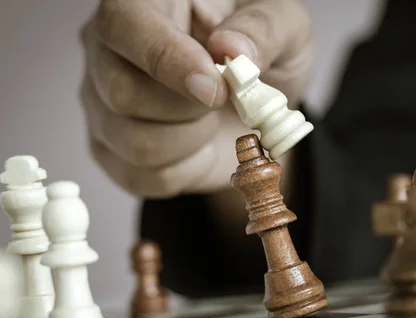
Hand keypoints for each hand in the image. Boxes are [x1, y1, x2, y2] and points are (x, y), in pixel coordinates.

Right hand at [80, 0, 313, 197]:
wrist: (258, 110)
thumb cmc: (263, 57)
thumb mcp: (285, 30)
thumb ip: (264, 29)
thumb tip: (233, 49)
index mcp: (147, 5)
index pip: (126, 25)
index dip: (167, 59)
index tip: (215, 88)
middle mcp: (110, 52)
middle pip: (122, 92)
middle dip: (190, 110)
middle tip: (224, 102)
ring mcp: (103, 104)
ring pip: (134, 142)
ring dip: (192, 141)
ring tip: (212, 120)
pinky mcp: (112, 150)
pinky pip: (143, 176)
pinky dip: (187, 169)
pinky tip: (198, 145)